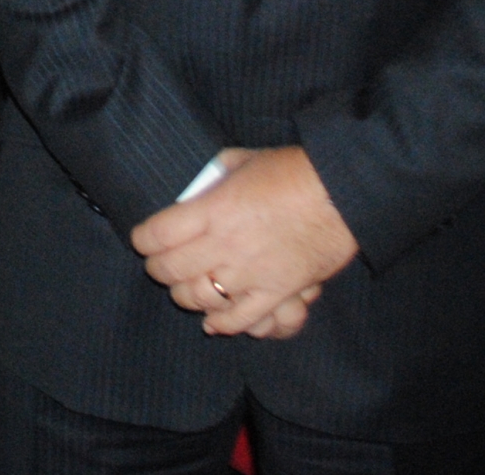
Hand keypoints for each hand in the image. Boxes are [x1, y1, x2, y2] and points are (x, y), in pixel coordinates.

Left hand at [130, 146, 356, 339]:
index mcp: (212, 210)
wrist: (342, 193)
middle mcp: (225, 245)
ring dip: (185, 296)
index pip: (156, 235)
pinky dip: (222, 324)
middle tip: (159, 265)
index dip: (142, 240)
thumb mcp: (241, 161)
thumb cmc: (292, 171)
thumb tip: (196, 187)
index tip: (143, 240)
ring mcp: (250, 273)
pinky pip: (241, 319)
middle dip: (158, 269)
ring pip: (199, 298)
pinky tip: (212, 322)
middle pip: (171, 270)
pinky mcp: (276, 292)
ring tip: (184, 289)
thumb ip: (213, 177)